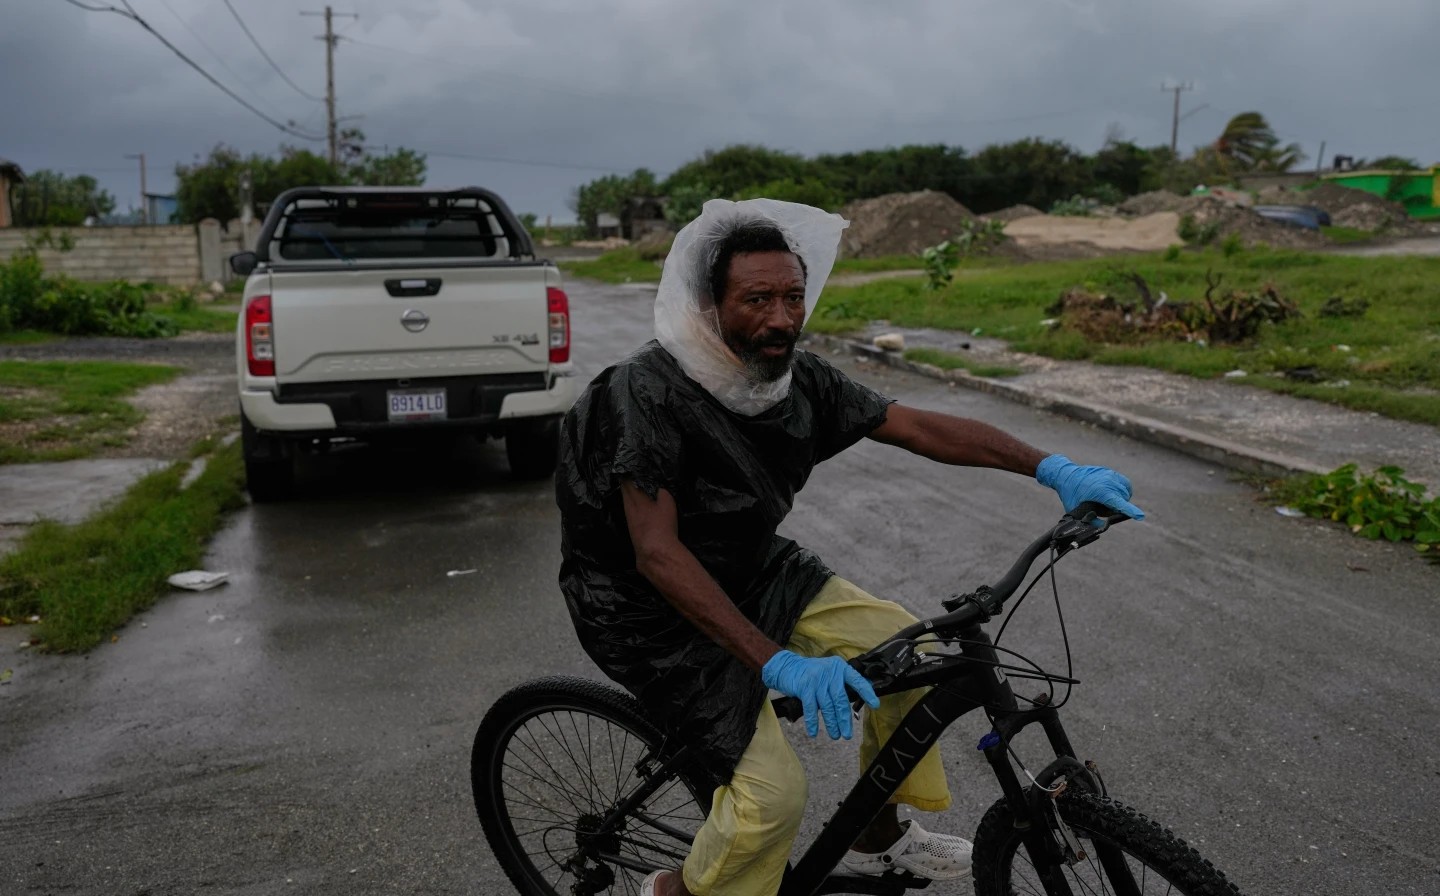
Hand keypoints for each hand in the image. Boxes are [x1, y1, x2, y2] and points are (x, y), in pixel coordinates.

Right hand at [761, 650, 879, 738]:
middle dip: (845, 720)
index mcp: (840, 668)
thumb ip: (843, 682)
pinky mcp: (804, 687)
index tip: (875, 705)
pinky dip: (812, 722)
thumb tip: (862, 693)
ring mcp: (817, 680)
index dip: (866, 693)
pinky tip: (814, 732)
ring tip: (835, 735)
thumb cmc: (811, 673)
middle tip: (847, 734)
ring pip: (827, 707)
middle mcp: (830, 672)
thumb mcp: (830, 672)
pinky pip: (811, 709)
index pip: (857, 680)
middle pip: (841, 700)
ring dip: (831, 724)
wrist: (786, 666)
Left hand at [1036, 454, 1144, 519]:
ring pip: (1126, 490)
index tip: (1140, 516)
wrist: (1065, 475)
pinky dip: (1122, 489)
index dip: (1130, 511)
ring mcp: (1110, 475)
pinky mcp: (1110, 472)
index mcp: (1101, 492)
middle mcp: (1108, 482)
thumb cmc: (1071, 494)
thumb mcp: (1078, 511)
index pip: (1119, 503)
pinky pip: (1123, 482)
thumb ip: (1092, 521)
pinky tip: (1114, 494)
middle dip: (1117, 507)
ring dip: (1122, 498)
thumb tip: (1103, 528)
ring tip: (1108, 501)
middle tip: (1103, 509)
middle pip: (1123, 499)